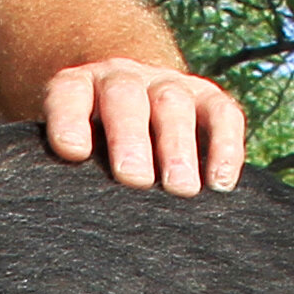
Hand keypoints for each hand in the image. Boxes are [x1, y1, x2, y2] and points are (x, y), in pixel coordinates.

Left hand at [36, 56, 247, 194]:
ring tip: (180, 189)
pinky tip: (221, 183)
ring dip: (177, 146)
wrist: (132, 111)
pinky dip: (225, 146)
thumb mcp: (73, 150)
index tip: (72, 152)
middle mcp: (122, 79)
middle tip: (134, 179)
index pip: (69, 94)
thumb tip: (67, 215)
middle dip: (129, 137)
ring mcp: (167, 85)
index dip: (69, 120)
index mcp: (79, 88)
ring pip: (173, 104)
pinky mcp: (207, 98)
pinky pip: (222, 114)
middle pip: (125, 98)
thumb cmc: (94, 148)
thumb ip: (68, 170)